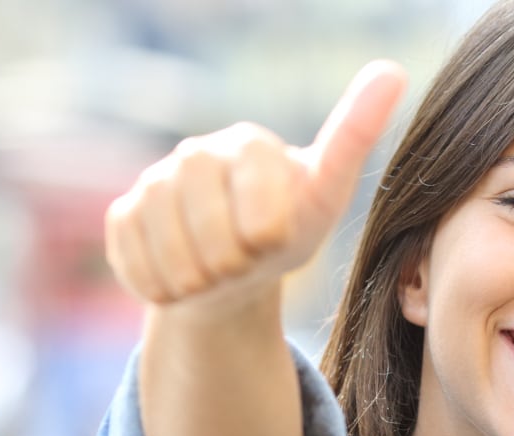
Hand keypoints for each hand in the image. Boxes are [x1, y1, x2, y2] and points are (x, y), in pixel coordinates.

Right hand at [104, 60, 407, 311]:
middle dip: (232, 262)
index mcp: (250, 143)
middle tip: (245, 263)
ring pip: (169, 251)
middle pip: (207, 227)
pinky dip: (164, 287)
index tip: (273, 239)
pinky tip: (182, 278)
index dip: (266, 233)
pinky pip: (135, 264)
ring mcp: (153, 182)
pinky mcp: (122, 215)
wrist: (231, 275)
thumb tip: (391, 69)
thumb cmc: (286, 233)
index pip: (256, 199)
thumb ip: (353, 138)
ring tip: (217, 273)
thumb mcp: (325, 197)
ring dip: (199, 280)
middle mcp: (196, 153)